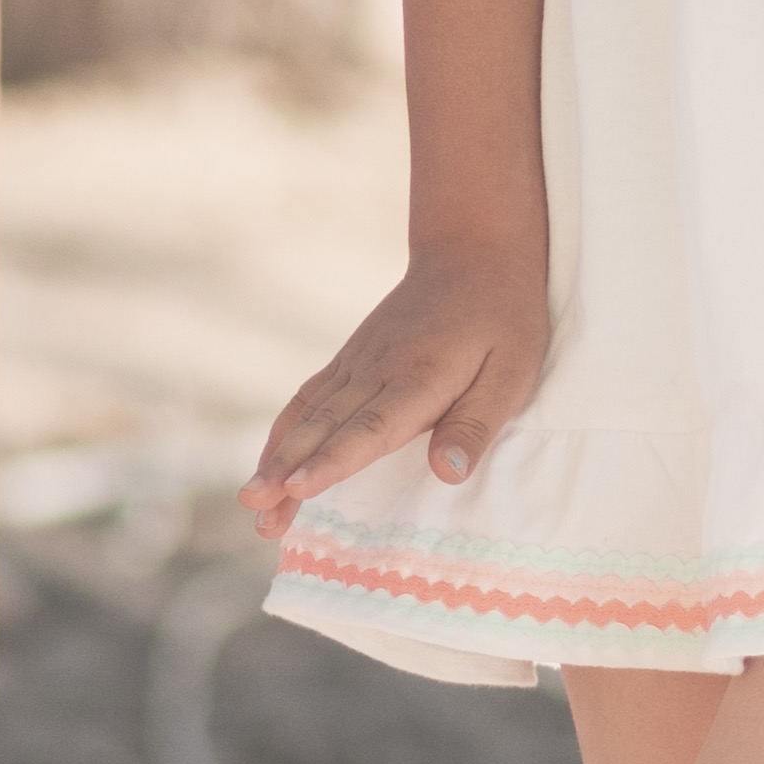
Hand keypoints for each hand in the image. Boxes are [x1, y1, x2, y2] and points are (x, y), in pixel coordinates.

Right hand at [247, 245, 556, 536]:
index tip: (297, 490)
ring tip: (251, 502)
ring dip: (275, 458)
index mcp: (419, 377)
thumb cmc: (502, 319)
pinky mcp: (349, 359)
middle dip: (286, 470)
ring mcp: (356, 362)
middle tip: (254, 509)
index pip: (370, 427)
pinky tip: (268, 464)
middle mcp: (376, 369)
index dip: (333, 461)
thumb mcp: (512, 372)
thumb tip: (447, 475)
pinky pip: (307, 398)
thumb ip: (475, 425)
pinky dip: (282, 432)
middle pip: (324, 427)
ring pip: (307, 415)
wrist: (470, 254)